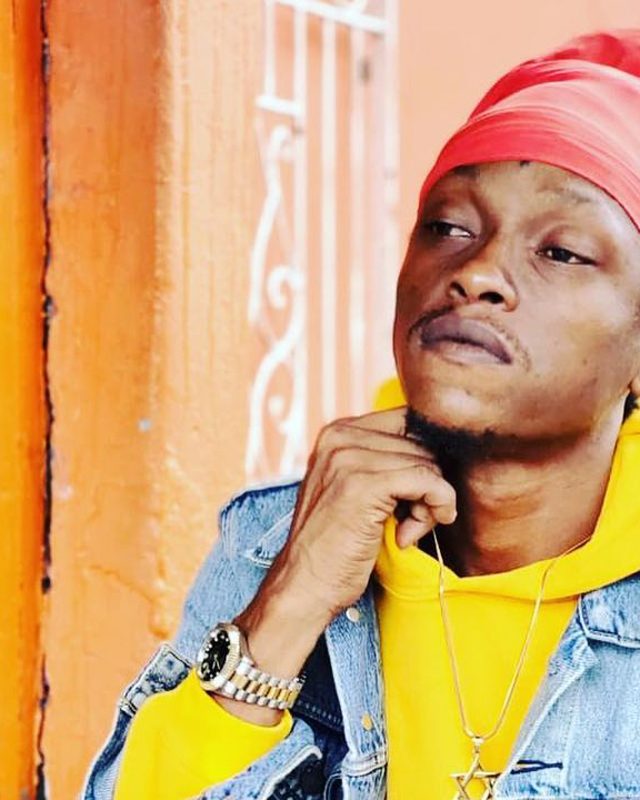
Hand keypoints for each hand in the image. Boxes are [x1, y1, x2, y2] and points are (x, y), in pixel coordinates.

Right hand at [230, 406, 455, 722]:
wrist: (303, 586)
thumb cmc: (335, 545)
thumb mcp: (355, 487)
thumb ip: (385, 461)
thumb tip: (445, 450)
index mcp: (338, 431)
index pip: (408, 420)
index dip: (426, 455)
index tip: (419, 493)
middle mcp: (340, 435)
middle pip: (421, 442)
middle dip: (428, 483)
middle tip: (412, 521)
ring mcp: (348, 457)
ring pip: (428, 463)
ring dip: (430, 503)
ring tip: (406, 530)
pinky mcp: (363, 484)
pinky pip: (429, 482)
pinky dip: (437, 508)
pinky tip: (411, 534)